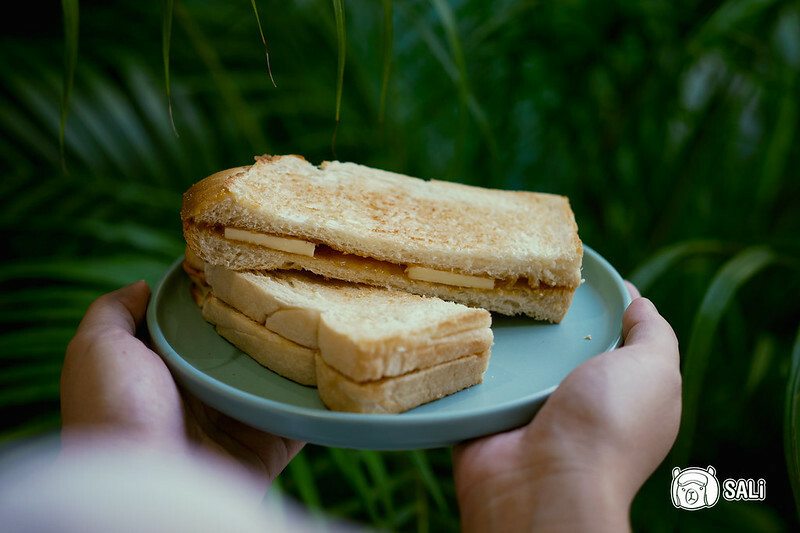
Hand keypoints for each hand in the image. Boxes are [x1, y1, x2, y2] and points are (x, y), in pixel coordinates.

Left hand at [60, 280, 304, 495]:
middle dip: (267, 323)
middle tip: (297, 285)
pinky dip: (322, 398)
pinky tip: (340, 366)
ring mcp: (237, 422)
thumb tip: (145, 285)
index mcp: (162, 372)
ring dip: (301, 357)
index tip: (246, 266)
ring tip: (328, 319)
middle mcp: (201, 395)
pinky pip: (301, 417)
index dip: (217, 299)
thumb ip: (113, 313)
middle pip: (242, 351)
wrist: (145, 486)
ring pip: (277, 380)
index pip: (196, 328)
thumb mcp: (97, 349)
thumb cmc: (115, 410)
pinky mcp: (267, 445)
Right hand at [453, 282, 680, 531]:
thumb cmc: (607, 425)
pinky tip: (455, 318)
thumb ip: (653, 334)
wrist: (543, 484)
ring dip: (499, 327)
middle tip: (519, 269)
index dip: (595, 300)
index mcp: (618, 391)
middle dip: (539, 307)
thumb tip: (636, 301)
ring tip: (481, 283)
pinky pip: (474, 373)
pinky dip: (466, 352)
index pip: (607, 334)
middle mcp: (573, 399)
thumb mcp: (654, 372)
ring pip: (512, 353)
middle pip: (555, 339)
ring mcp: (527, 408)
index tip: (572, 266)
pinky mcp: (486, 412)